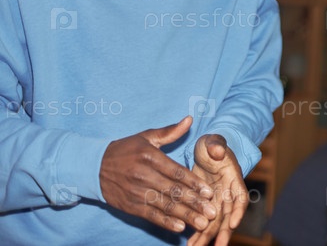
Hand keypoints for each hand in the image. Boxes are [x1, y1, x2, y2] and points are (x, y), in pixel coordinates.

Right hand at [100, 116, 216, 233]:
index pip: (177, 172)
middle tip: (213, 211)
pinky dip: (165, 222)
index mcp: (150, 157)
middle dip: (195, 202)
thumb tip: (190, 119)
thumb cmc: (125, 149)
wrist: (93, 167)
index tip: (209, 192)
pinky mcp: (129, 206)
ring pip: (165, 205)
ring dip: (185, 215)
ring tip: (202, 223)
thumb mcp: (146, 137)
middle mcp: (144, 175)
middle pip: (174, 191)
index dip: (195, 183)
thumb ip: (170, 131)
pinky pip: (150, 215)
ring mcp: (136, 192)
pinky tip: (179, 227)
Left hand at [187, 134, 247, 245]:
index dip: (238, 211)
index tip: (233, 223)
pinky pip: (203, 220)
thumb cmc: (211, 145)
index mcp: (233, 178)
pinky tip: (190, 243)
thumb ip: (216, 144)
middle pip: (228, 215)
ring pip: (215, 222)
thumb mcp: (213, 141)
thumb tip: (218, 151)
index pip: (240, 196)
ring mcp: (217, 200)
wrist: (204, 151)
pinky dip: (198, 232)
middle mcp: (228, 192)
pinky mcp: (206, 204)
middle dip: (223, 232)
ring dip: (208, 236)